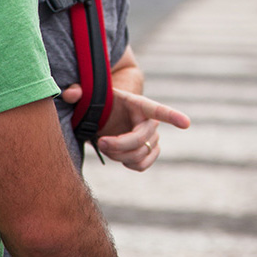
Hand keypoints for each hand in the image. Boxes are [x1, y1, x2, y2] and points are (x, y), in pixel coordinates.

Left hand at [62, 85, 190, 170]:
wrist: (108, 114)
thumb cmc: (99, 103)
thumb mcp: (89, 95)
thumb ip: (78, 92)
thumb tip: (70, 92)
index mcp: (137, 104)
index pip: (157, 109)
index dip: (172, 116)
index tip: (186, 123)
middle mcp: (149, 120)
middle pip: (140, 139)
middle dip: (118, 145)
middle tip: (100, 142)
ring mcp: (151, 136)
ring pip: (140, 154)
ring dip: (120, 155)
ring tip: (105, 147)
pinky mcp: (149, 150)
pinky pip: (144, 164)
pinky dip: (130, 164)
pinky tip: (118, 156)